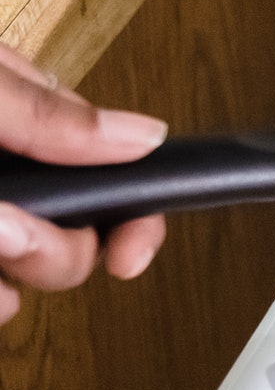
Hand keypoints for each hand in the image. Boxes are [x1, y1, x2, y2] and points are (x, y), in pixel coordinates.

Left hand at [0, 41, 167, 323]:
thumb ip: (44, 111)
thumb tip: (145, 136)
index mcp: (21, 121)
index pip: (114, 178)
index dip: (134, 221)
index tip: (128, 259)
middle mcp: (10, 174)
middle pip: (76, 245)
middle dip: (53, 250)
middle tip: (6, 232)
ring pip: (31, 278)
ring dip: (12, 277)